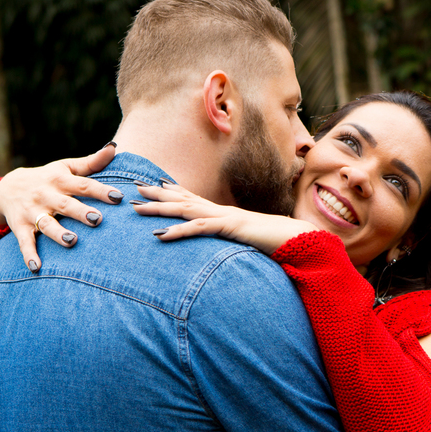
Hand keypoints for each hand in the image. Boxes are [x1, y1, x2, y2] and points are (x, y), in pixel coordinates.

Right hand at [0, 143, 121, 270]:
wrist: (7, 187)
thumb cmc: (48, 178)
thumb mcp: (66, 168)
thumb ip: (91, 162)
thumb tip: (114, 147)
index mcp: (60, 180)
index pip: (84, 185)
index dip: (101, 191)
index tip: (119, 197)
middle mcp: (46, 195)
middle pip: (66, 204)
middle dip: (80, 212)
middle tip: (97, 219)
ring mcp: (32, 212)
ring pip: (46, 224)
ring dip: (58, 233)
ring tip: (71, 241)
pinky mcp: (20, 227)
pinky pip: (24, 242)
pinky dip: (29, 255)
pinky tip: (36, 268)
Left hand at [134, 181, 318, 254]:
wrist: (297, 239)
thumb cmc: (274, 243)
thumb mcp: (246, 242)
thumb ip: (232, 241)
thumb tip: (221, 246)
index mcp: (224, 214)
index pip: (193, 198)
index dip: (171, 191)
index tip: (150, 185)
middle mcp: (221, 211)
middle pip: (183, 198)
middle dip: (157, 192)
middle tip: (133, 188)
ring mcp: (225, 217)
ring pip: (186, 210)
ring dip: (160, 208)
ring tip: (137, 208)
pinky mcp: (229, 229)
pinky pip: (200, 229)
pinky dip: (179, 231)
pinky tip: (161, 234)